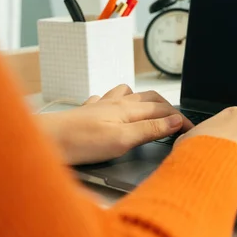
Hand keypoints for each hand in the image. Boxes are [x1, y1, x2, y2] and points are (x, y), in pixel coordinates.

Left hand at [37, 85, 192, 164]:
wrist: (45, 141)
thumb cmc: (80, 142)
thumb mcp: (123, 139)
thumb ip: (150, 129)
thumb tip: (175, 121)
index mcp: (128, 109)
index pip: (163, 110)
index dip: (180, 119)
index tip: (191, 130)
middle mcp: (116, 103)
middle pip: (150, 98)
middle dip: (167, 107)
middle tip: (177, 121)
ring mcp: (101, 106)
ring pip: (129, 94)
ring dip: (144, 99)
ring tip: (151, 108)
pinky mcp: (87, 113)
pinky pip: (106, 100)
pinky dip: (117, 101)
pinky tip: (112, 108)